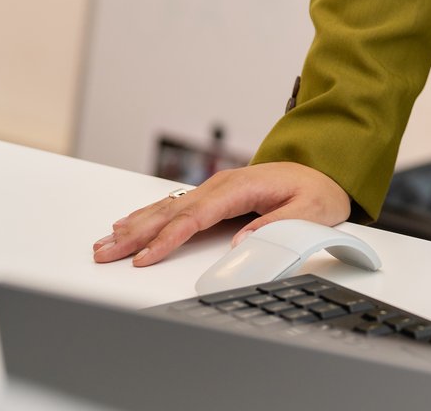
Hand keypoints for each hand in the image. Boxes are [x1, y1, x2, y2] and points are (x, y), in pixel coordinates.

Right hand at [91, 162, 351, 268]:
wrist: (324, 171)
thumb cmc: (316, 191)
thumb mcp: (309, 211)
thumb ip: (277, 224)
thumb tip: (241, 240)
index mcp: (241, 187)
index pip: (196, 216)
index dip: (167, 238)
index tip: (144, 257)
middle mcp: (222, 184)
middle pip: (171, 212)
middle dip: (136, 234)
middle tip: (106, 252)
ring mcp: (215, 187)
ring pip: (167, 207)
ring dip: (135, 224)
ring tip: (106, 241)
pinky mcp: (213, 194)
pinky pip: (174, 205)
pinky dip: (148, 215)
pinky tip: (128, 223)